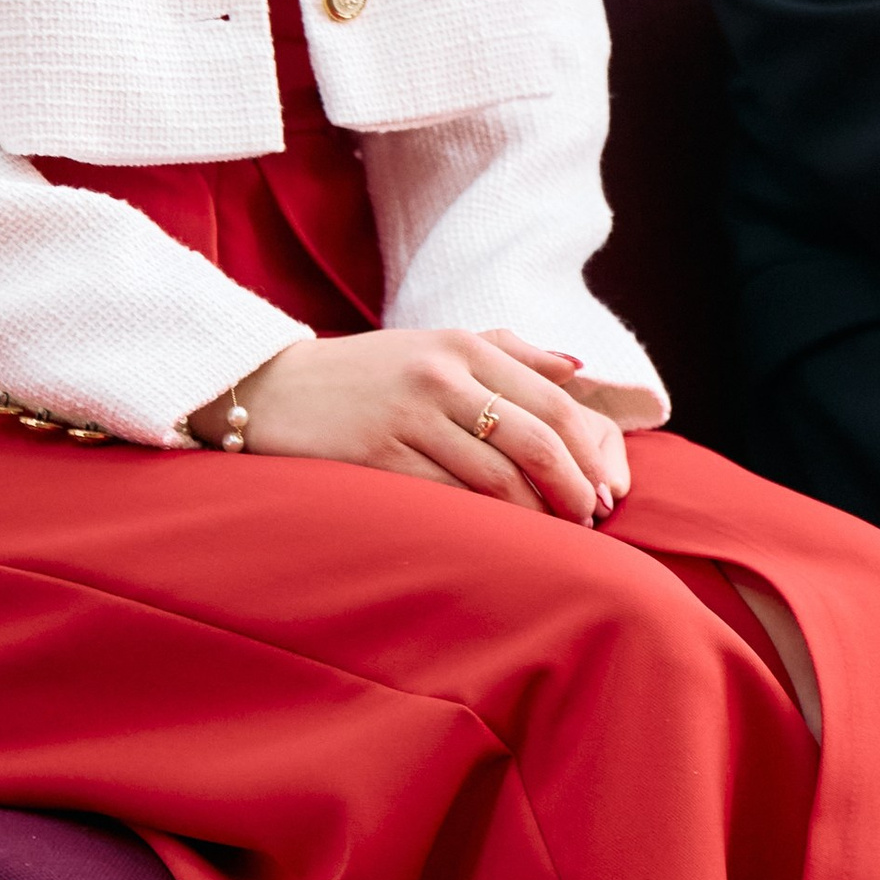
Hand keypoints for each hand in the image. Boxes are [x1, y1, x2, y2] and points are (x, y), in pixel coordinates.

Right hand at [192, 328, 631, 522]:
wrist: (272, 387)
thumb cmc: (366, 372)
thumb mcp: (435, 344)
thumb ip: (509, 351)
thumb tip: (579, 369)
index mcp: (465, 345)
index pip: (552, 400)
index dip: (588, 450)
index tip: (607, 485)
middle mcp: (442, 374)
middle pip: (536, 439)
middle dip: (574, 486)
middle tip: (590, 517)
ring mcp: (410, 414)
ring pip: (498, 474)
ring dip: (536, 512)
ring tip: (553, 533)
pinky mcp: (380, 454)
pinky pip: (450, 495)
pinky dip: (485, 520)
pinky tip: (500, 535)